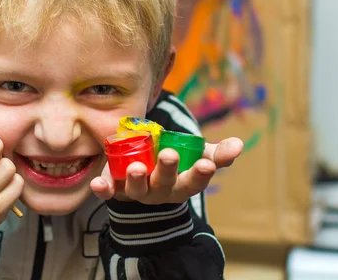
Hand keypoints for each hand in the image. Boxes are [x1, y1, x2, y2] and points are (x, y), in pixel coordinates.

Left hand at [90, 137, 242, 203]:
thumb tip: (239, 144)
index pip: (195, 182)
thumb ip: (218, 152)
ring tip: (137, 168)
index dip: (201, 174)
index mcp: (183, 184)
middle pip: (165, 185)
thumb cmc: (177, 163)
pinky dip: (103, 189)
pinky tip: (98, 183)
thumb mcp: (198, 156)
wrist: (144, 171)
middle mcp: (160, 191)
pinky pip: (108, 192)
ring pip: (137, 190)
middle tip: (170, 156)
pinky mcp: (115, 188)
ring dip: (137, 180)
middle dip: (168, 171)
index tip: (207, 163)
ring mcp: (137, 191)